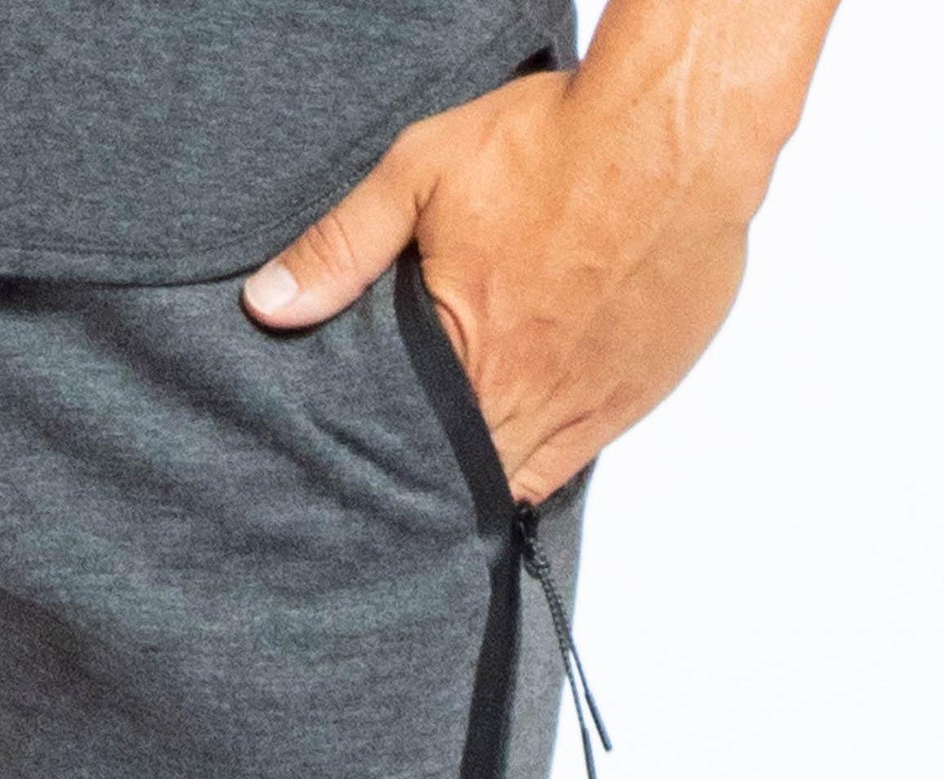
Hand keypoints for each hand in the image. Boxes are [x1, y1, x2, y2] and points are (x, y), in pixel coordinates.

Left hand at [240, 66, 775, 507]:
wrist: (675, 135)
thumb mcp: (421, 174)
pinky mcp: (636, 391)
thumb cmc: (556, 145)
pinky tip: (521, 444)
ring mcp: (590, 401)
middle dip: (436, 477)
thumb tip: (267, 304)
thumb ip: (342, 247)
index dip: (388, 468)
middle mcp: (531, 393)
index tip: (365, 473)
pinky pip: (580, 459)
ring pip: (525, 474)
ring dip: (490, 475)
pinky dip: (546, 461)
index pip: (413, 447)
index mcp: (468, 352)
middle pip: (469, 472)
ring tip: (456, 468)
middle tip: (405, 478)